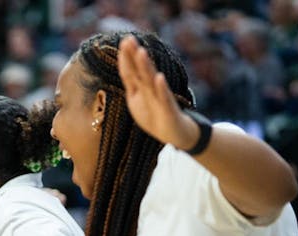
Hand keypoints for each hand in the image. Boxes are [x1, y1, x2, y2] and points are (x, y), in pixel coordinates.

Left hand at [116, 35, 196, 149]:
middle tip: (129, 38)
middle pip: (140, 71)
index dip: (126, 58)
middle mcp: (150, 90)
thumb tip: (122, 67)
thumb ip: (131, 85)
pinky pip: (164, 98)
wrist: (174, 134)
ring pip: (151, 81)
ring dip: (146, 67)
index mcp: (140, 89)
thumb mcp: (137, 100)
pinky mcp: (168, 110)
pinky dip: (162, 89)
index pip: (131, 71)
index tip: (123, 40)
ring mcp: (160, 99)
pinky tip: (159, 78)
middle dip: (134, 55)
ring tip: (141, 52)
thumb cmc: (154, 116)